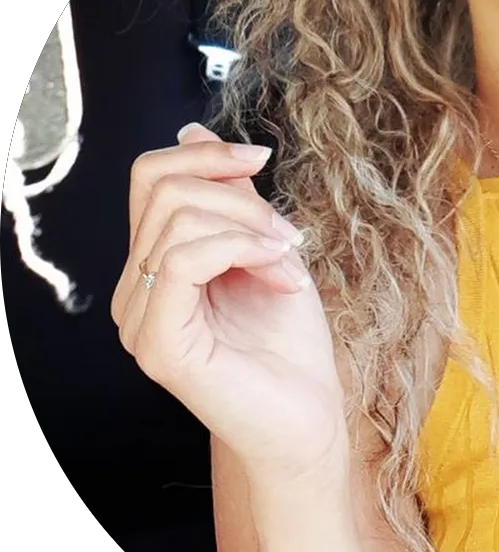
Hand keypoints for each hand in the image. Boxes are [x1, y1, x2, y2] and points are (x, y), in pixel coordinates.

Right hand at [110, 123, 347, 476]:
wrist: (309, 419)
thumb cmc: (291, 345)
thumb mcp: (265, 249)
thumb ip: (230, 199)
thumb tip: (191, 131)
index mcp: (155, 265)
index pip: (151, 178)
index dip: (205, 155)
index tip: (261, 160)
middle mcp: (136, 290)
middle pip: (162, 188)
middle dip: (240, 197)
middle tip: (289, 237)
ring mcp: (140, 319)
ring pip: (176, 219)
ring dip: (253, 229)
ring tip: (290, 265)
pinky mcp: (160, 344)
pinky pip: (182, 260)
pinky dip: (240, 249)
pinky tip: (280, 273)